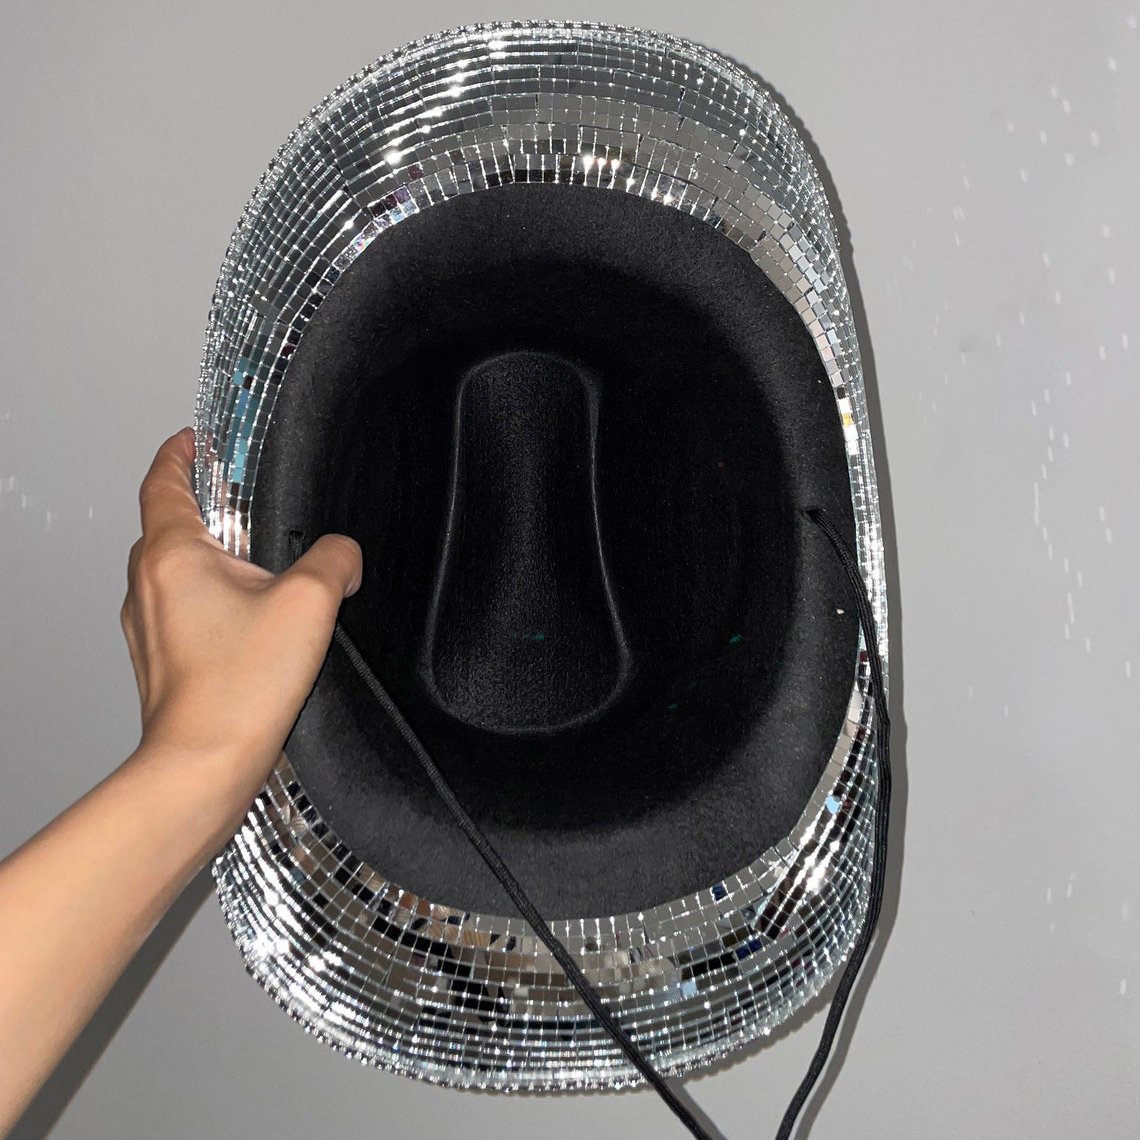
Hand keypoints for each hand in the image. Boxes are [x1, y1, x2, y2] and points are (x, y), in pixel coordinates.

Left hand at [120, 427, 361, 798]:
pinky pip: (184, 612)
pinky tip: (255, 624)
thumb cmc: (239, 686)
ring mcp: (148, 626)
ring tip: (262, 570)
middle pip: (169, 526)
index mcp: (172, 555)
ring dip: (213, 561)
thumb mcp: (309, 602)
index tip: (194, 440)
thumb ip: (334, 560)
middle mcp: (147, 586)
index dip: (179, 453)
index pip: (162, 481)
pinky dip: (212, 602)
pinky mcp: (161, 660)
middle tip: (244, 504)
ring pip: (177, 572)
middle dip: (205, 509)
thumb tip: (345, 554)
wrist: (205, 764)